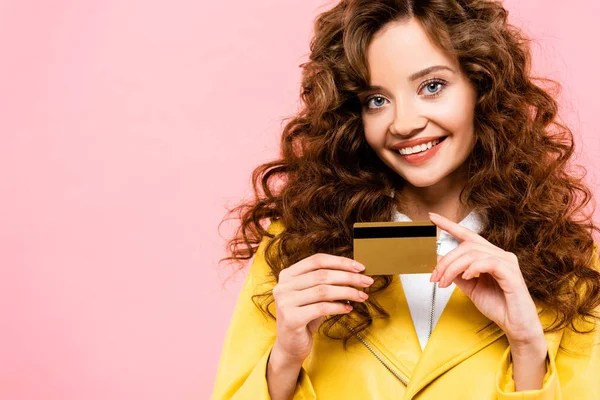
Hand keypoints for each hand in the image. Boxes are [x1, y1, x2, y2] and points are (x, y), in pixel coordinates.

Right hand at [271, 253, 373, 364]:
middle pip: (322, 275)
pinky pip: (321, 308)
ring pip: (323, 291)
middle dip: (349, 277)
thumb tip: (354, 273)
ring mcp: (285, 302)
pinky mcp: (291, 318)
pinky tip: (348, 308)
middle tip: (367, 281)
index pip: (317, 260)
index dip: (340, 262)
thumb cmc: (305, 318)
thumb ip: (326, 283)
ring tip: (362, 296)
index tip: (360, 267)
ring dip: (347, 292)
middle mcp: (283, 286)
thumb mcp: (313, 296)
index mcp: (288, 274)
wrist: (290, 346)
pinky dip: (338, 307)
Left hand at [428, 212, 544, 346]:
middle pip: (466, 245)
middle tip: (435, 277)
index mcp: (489, 256)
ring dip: (453, 268)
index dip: (449, 225)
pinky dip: (473, 268)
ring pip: (473, 253)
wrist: (516, 326)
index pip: (468, 235)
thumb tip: (437, 260)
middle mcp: (499, 254)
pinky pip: (488, 262)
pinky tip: (467, 277)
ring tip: (444, 282)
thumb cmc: (497, 305)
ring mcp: (507, 262)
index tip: (432, 218)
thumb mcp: (469, 287)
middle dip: (446, 260)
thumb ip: (455, 273)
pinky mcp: (512, 273)